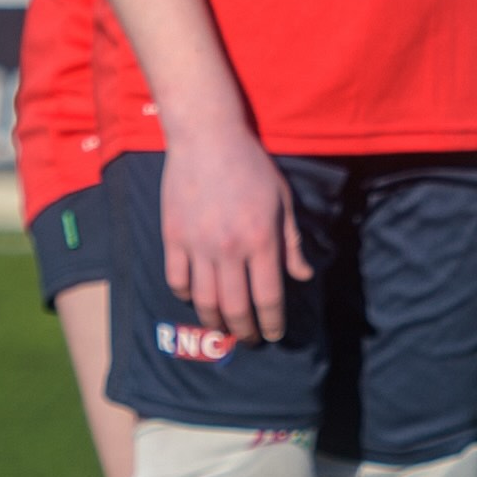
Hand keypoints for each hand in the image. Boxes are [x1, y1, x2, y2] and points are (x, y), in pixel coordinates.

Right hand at [158, 127, 310, 342]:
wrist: (206, 136)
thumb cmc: (251, 165)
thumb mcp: (282, 200)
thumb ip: (291, 243)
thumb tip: (303, 277)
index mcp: (261, 239)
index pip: (268, 297)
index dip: (272, 323)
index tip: (274, 335)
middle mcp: (229, 248)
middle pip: (236, 308)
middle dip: (245, 332)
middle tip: (249, 339)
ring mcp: (197, 244)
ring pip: (204, 301)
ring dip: (215, 323)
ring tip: (223, 330)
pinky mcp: (173, 237)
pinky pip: (177, 280)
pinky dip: (186, 296)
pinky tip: (196, 299)